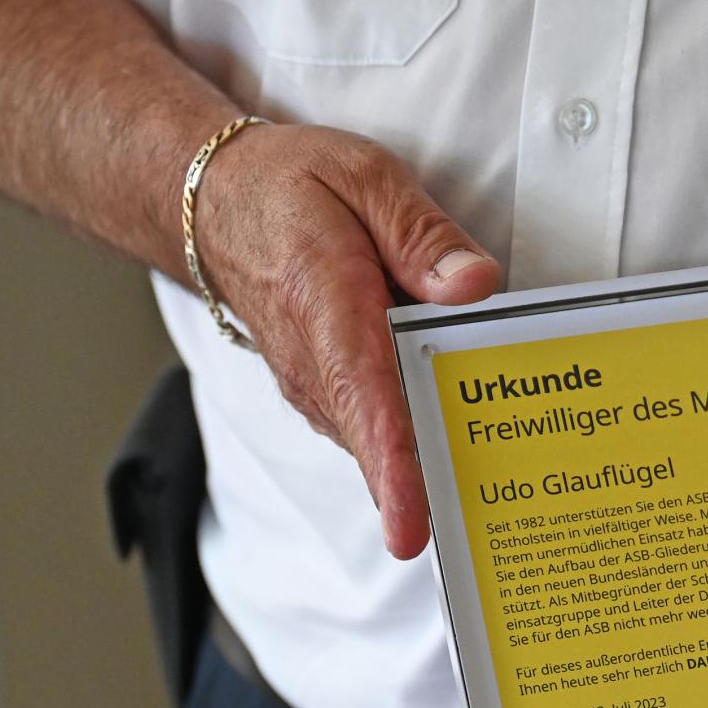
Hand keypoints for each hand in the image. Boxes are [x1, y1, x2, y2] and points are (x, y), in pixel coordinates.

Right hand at [191, 123, 500, 557]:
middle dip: (434, 485)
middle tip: (495, 520)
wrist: (212, 203)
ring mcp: (315, 385)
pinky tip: (463, 445)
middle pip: (380, 441)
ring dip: (429, 469)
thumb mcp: (365, 177)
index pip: (364, 398)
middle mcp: (315, 363)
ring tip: (493, 496)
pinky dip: (414, 445)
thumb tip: (475, 285)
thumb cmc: (292, 187)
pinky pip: (374, 428)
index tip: (411, 529)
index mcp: (327, 304)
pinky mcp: (325, 392)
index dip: (392, 468)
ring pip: (379, 441)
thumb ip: (423, 234)